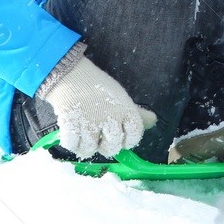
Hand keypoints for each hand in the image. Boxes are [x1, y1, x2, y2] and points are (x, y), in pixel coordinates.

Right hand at [40, 56, 155, 158]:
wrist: (71, 73)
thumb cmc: (98, 87)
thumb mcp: (121, 97)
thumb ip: (137, 113)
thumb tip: (153, 121)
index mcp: (125, 110)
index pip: (135, 135)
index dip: (129, 141)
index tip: (122, 140)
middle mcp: (109, 117)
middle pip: (113, 147)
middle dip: (107, 148)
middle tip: (100, 140)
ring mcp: (89, 121)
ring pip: (90, 149)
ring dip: (86, 148)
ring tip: (85, 138)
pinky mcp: (70, 122)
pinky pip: (72, 145)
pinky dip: (71, 144)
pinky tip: (73, 136)